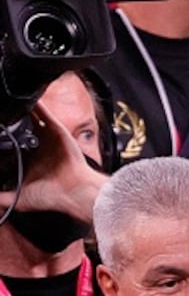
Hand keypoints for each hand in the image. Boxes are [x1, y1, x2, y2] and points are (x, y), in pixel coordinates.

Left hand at [0, 101, 106, 221]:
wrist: (73, 191)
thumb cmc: (51, 196)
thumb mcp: (17, 198)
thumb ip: (0, 196)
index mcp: (31, 160)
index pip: (13, 145)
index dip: (3, 140)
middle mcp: (40, 147)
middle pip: (22, 128)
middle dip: (13, 120)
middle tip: (2, 113)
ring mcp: (49, 137)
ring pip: (33, 117)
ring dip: (23, 109)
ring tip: (11, 100)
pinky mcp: (56, 130)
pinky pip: (44, 113)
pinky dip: (36, 104)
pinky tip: (27, 97)